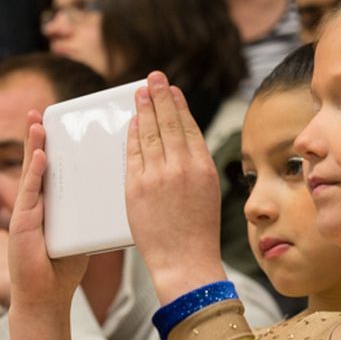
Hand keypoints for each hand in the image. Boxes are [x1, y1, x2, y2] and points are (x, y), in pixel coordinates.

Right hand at [8, 111, 87, 311]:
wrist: (47, 296)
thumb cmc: (64, 267)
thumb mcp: (82, 230)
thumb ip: (90, 210)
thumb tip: (114, 191)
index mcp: (48, 203)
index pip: (48, 167)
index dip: (49, 144)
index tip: (54, 121)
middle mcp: (34, 202)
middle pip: (34, 162)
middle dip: (36, 136)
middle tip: (38, 111)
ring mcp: (26, 211)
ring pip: (29, 172)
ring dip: (32, 146)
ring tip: (37, 123)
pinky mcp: (22, 223)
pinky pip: (30, 193)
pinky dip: (34, 173)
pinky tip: (40, 156)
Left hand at [126, 72, 225, 302]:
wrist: (185, 262)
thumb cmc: (197, 233)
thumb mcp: (207, 193)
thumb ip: (194, 167)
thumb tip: (180, 144)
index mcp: (204, 168)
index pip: (189, 127)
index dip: (179, 105)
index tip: (172, 89)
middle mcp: (182, 167)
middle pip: (169, 123)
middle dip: (161, 96)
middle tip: (154, 78)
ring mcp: (158, 176)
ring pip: (150, 133)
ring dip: (145, 109)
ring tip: (141, 91)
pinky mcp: (136, 187)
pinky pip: (133, 153)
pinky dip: (133, 134)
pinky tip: (133, 121)